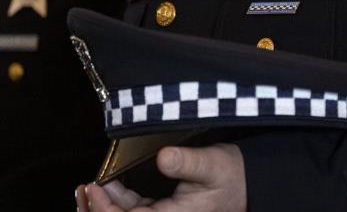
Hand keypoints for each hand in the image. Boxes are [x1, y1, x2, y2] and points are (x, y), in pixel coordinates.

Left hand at [76, 143, 246, 211]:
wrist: (247, 183)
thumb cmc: (232, 176)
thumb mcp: (212, 165)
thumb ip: (187, 162)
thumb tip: (163, 157)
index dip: (105, 210)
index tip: (94, 187)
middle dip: (96, 210)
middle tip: (83, 189)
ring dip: (102, 206)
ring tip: (88, 188)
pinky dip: (115, 202)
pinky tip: (106, 188)